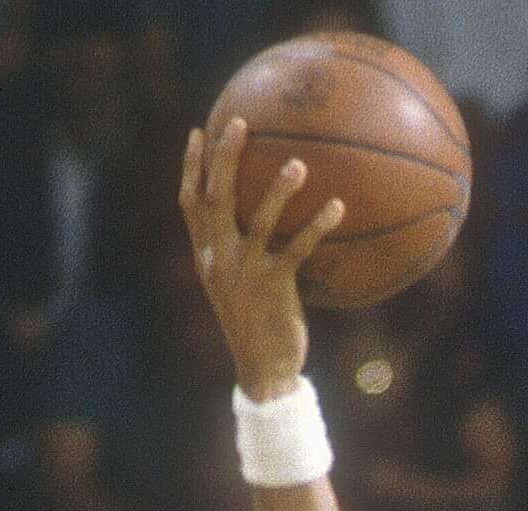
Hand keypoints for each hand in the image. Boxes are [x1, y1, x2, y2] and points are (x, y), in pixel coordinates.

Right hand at [177, 119, 345, 400]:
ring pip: (257, 221)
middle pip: (216, 198)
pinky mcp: (272, 288)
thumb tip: (266, 221)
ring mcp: (243, 273)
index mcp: (206, 256)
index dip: (191, 167)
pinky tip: (337, 207)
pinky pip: (297, 249)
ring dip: (278, 190)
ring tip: (298, 163)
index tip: (199, 132)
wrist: (263, 371)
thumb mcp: (240, 288)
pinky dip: (316, 226)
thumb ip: (242, 254)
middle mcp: (217, 259)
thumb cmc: (258, 326)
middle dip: (225, 158)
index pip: (190, 203)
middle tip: (240, 122)